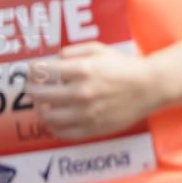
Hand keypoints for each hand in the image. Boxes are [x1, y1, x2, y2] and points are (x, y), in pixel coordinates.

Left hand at [27, 42, 161, 140]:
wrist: (150, 88)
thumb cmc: (125, 67)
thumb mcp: (100, 49)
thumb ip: (73, 51)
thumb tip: (54, 59)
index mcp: (82, 70)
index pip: (42, 71)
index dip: (32, 71)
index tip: (31, 71)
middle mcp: (82, 92)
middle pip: (40, 95)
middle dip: (32, 90)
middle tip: (31, 88)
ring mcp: (87, 113)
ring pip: (48, 116)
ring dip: (40, 110)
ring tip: (43, 105)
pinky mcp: (93, 128)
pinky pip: (63, 133)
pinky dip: (53, 127)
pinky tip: (55, 121)